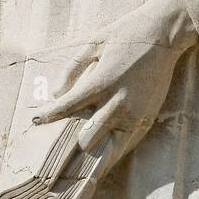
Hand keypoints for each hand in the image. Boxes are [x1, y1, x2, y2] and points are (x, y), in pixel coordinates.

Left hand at [33, 0, 198, 169]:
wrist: (164, 34)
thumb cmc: (125, 34)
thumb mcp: (93, 43)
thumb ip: (71, 68)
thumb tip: (56, 93)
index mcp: (102, 83)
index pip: (67, 108)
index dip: (48, 116)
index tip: (34, 121)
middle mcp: (118, 103)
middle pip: (87, 140)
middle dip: (73, 141)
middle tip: (63, 142)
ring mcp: (135, 115)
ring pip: (110, 152)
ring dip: (94, 155)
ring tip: (80, 164)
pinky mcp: (148, 118)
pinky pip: (127, 145)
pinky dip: (113, 149)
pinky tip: (102, 151)